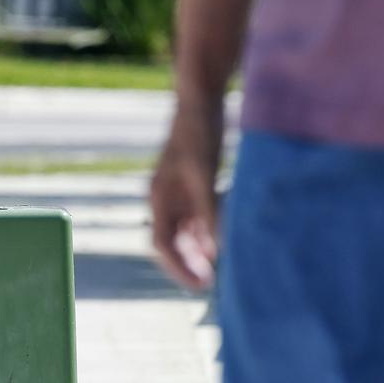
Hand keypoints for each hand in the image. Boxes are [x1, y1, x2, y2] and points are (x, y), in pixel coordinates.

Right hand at [149, 109, 222, 289]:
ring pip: (185, 231)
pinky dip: (208, 231)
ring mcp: (178, 190)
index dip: (178, 267)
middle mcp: (164, 198)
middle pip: (172, 242)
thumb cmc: (199, 133)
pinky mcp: (193, 181)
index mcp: (160, 198)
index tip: (199, 285)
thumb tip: (217, 250)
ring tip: (218, 269)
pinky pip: (197, 216)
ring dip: (198, 250)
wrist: (201, 98)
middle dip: (188, 263)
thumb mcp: (204, 175)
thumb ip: (210, 213)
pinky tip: (223, 241)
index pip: (163, 244)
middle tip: (210, 284)